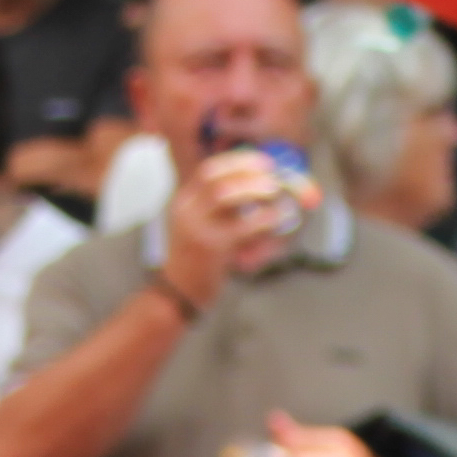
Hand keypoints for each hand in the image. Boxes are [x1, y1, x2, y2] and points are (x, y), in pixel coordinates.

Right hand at [158, 152, 293, 309]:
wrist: (178, 293)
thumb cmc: (197, 263)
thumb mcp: (201, 229)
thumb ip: (222, 212)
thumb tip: (258, 191)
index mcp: (185, 202)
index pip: (208, 170)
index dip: (238, 162)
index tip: (262, 162)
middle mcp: (188, 211)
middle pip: (215, 176)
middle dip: (246, 170)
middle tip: (272, 176)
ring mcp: (197, 228)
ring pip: (225, 194)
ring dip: (253, 187)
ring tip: (274, 192)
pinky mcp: (212, 248)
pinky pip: (243, 226)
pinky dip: (265, 218)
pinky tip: (279, 218)